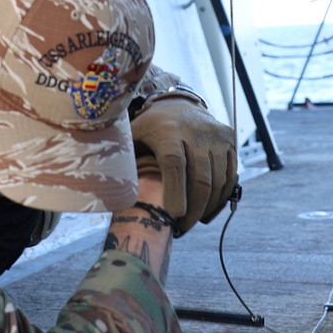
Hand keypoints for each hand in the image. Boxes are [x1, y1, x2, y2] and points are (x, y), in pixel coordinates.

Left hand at [130, 94, 236, 233]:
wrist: (179, 105)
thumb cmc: (150, 129)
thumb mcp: (132, 135)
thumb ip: (121, 156)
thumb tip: (102, 185)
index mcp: (168, 131)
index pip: (174, 164)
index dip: (175, 192)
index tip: (173, 216)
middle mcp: (196, 131)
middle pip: (200, 178)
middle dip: (193, 209)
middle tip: (182, 228)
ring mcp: (216, 136)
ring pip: (218, 180)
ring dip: (207, 207)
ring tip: (193, 222)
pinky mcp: (229, 140)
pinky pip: (230, 176)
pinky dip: (221, 198)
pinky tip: (208, 211)